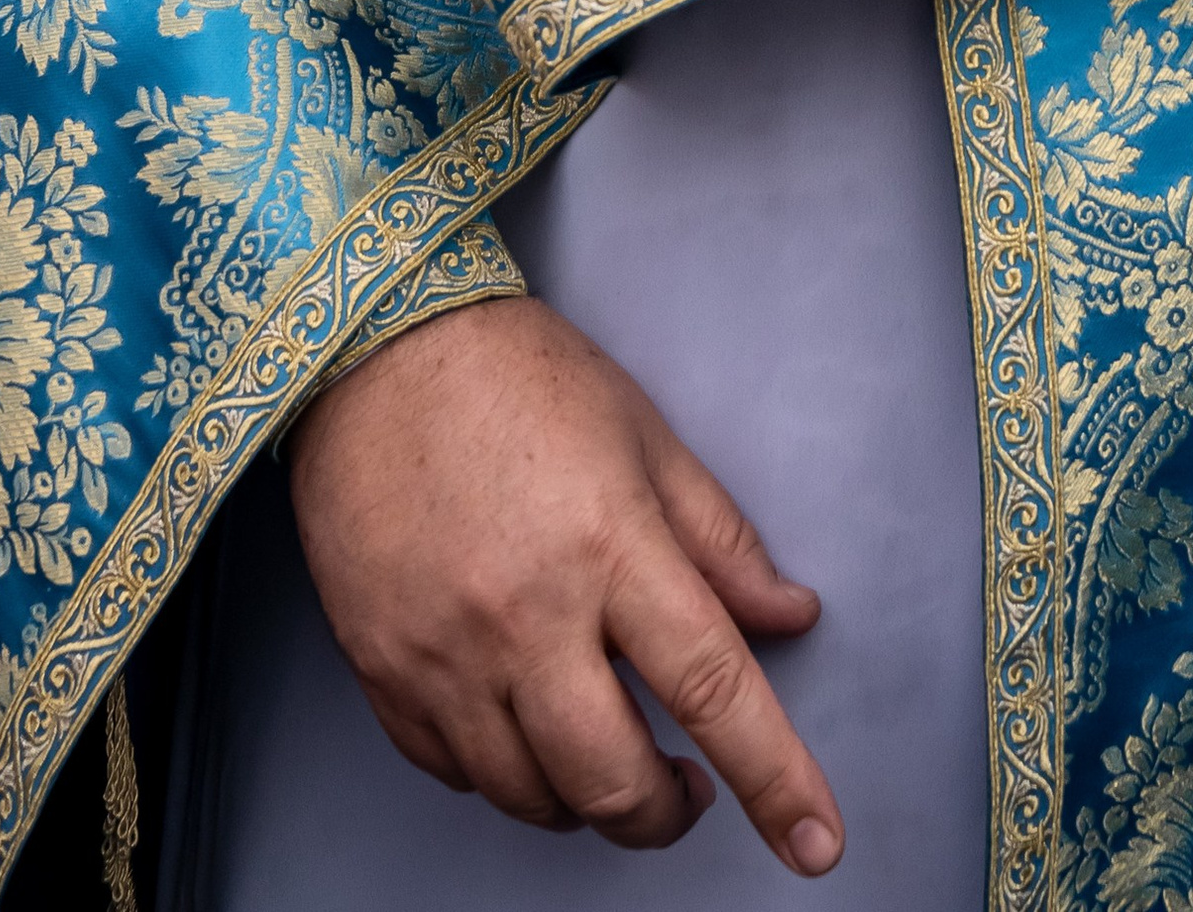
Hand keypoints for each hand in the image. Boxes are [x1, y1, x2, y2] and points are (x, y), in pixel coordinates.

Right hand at [290, 293, 843, 869]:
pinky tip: (522, 725)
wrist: (376, 351)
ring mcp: (446, 654)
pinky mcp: (384, 671)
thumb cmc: (517, 376)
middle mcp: (527, 616)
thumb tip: (788, 616)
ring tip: (605, 750)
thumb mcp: (645, 436)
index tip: (816, 841)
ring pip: (530, 796)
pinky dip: (502, 773)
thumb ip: (721, 541)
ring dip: (584, 801)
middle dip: (665, 814)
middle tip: (688, 789)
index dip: (776, 778)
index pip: (713, 687)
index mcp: (611, 546)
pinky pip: (453, 773)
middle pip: (612, 780)